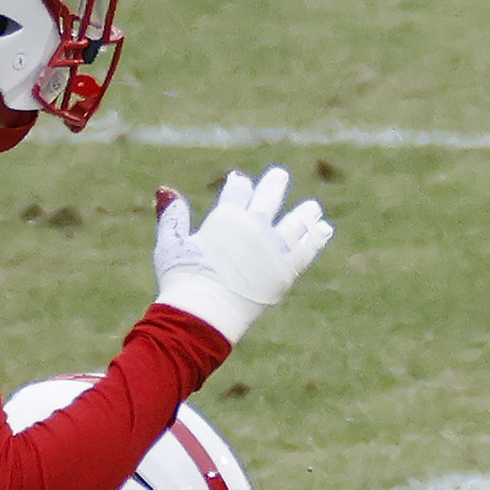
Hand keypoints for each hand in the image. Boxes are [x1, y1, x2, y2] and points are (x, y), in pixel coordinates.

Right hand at [151, 167, 333, 344]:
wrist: (203, 313)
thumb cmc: (182, 280)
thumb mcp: (170, 244)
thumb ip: (172, 217)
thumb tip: (165, 190)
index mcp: (226, 218)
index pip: (238, 192)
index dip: (239, 184)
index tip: (241, 179)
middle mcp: (253, 228)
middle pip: (269, 198)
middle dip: (274, 185)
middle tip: (279, 176)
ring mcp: (273, 249)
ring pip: (296, 223)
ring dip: (305, 213)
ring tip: (313, 208)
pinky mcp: (286, 271)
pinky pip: (307, 249)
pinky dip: (316, 238)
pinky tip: (324, 230)